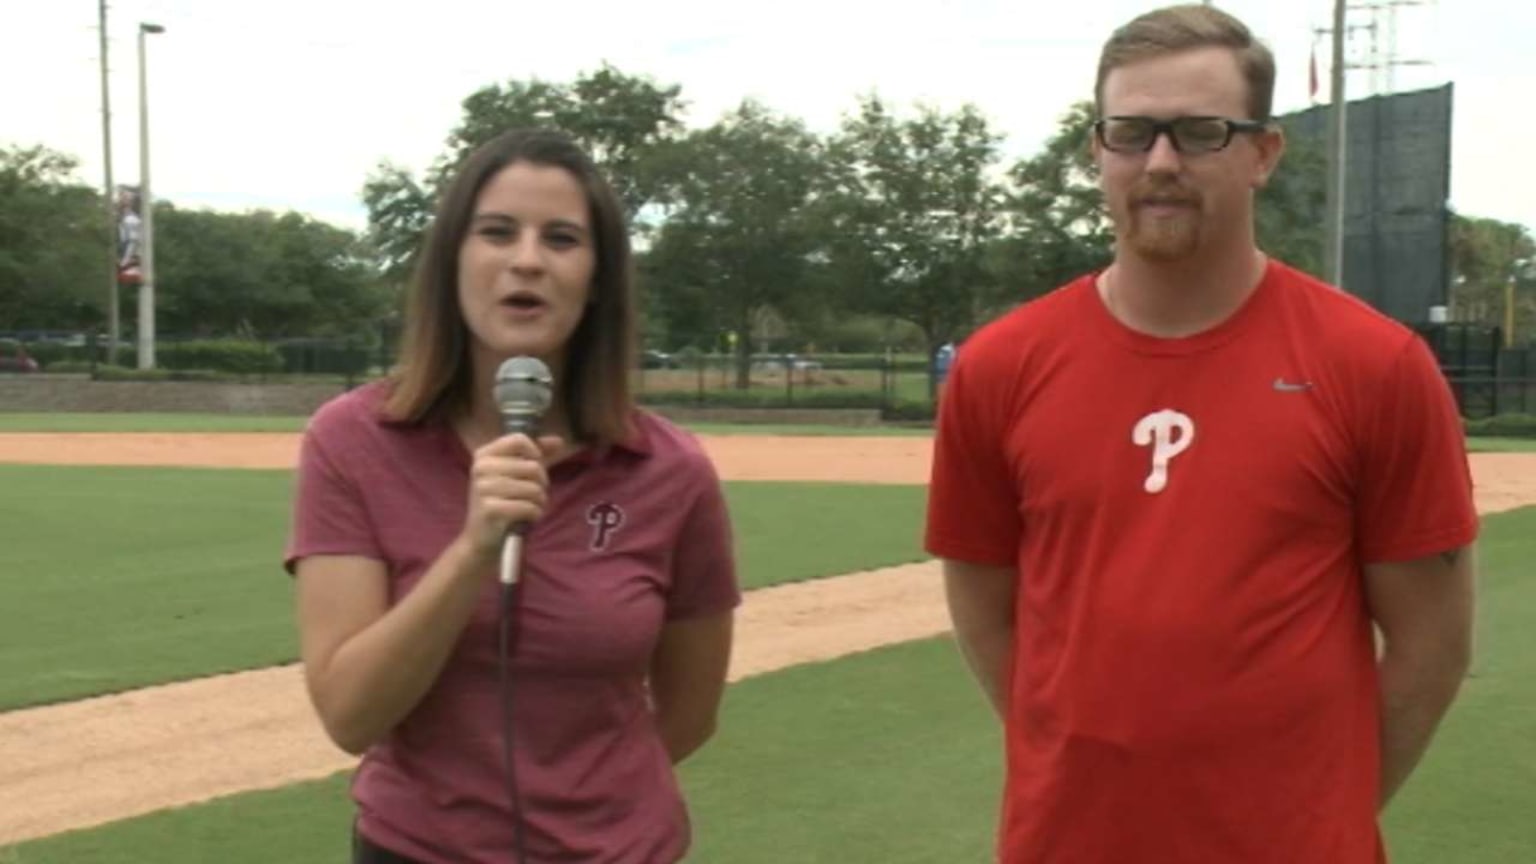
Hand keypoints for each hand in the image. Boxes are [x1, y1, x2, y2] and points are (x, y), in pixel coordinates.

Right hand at [461, 433, 565, 556]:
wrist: (481, 537)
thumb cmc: (502, 501)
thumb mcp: (516, 474)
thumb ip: (536, 454)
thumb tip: (559, 440)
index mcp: (484, 454)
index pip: (519, 440)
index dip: (535, 453)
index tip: (536, 465)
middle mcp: (481, 468)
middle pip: (532, 467)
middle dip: (542, 484)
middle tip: (534, 495)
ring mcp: (483, 488)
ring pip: (534, 488)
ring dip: (540, 501)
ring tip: (530, 507)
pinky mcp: (490, 509)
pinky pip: (529, 507)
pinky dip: (535, 514)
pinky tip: (526, 518)